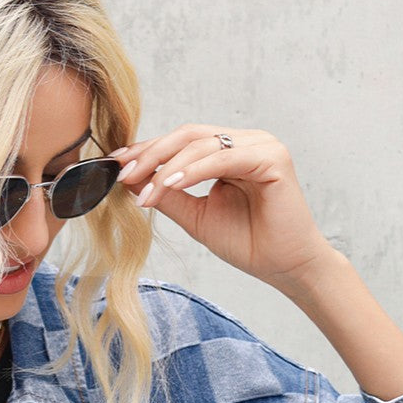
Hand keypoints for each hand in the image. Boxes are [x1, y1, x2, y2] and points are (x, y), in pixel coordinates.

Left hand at [110, 124, 336, 291]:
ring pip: (202, 144)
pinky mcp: (272, 158)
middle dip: (151, 154)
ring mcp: (261, 145)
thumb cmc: (249, 243)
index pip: (182, 141)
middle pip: (188, 135)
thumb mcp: (196, 217)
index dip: (148, 150)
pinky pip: (223, 158)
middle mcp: (246, 141)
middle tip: (123, 174)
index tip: (116, 165)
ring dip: (168, 167)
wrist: (285, 268)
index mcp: (230, 151)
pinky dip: (194, 170)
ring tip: (145, 192)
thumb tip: (131, 178)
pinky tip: (171, 184)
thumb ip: (168, 194)